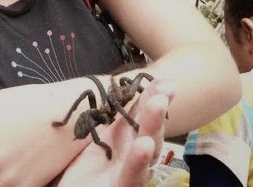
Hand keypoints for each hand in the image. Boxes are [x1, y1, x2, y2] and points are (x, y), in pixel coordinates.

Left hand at [55, 79, 174, 186]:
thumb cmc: (85, 175)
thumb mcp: (95, 140)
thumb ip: (105, 119)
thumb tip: (110, 88)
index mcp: (126, 140)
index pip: (141, 113)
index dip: (151, 95)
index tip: (162, 77)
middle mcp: (135, 155)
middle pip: (150, 128)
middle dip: (158, 105)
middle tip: (166, 84)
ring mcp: (133, 173)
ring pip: (148, 149)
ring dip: (153, 125)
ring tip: (158, 103)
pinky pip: (133, 174)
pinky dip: (139, 160)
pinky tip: (145, 144)